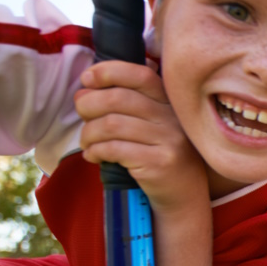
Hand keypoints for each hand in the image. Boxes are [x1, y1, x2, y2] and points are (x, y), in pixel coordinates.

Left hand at [75, 60, 207, 212]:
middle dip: (88, 105)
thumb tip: (83, 91)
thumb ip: (127, 103)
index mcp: (169, 102)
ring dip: (89, 133)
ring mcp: (168, 140)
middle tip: (82, 116)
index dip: (108, 72)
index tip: (87, 80)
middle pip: (118, 98)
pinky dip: (95, 151)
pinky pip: (114, 149)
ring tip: (87, 143)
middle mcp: (172, 118)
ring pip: (111, 124)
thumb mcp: (152, 124)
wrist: (184, 194)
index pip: (139, 74)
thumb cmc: (158, 155)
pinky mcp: (159, 163)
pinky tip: (94, 156)